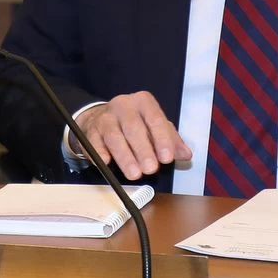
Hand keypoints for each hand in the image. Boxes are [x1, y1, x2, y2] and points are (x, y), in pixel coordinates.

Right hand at [74, 92, 192, 180]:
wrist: (102, 117)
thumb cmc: (136, 124)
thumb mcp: (156, 128)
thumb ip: (172, 141)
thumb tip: (186, 155)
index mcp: (144, 102)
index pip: (155, 119)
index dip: (162, 139)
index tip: (167, 158)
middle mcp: (124, 105)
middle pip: (134, 128)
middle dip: (143, 150)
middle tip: (151, 169)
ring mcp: (105, 117)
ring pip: (114, 136)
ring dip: (125, 157)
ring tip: (134, 174)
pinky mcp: (91, 130)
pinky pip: (94, 142)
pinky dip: (99, 153)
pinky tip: (106, 163)